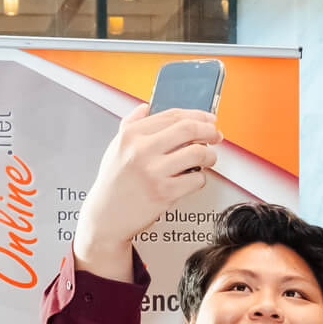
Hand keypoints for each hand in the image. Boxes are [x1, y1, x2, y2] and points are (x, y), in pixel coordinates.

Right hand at [72, 103, 221, 280]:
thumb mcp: (116, 147)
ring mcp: (153, 172)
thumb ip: (130, 124)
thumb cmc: (114, 183)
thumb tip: (146, 107)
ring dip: (210, 155)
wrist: (106, 216)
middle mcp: (141, 150)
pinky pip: (196, 179)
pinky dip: (200, 179)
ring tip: (208, 159)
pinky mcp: (164, 193)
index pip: (172, 116)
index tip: (208, 119)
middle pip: (188, 129)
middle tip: (215, 135)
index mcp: (131, 135)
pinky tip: (193, 179)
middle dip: (209, 130)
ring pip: (197, 153)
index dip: (196, 115)